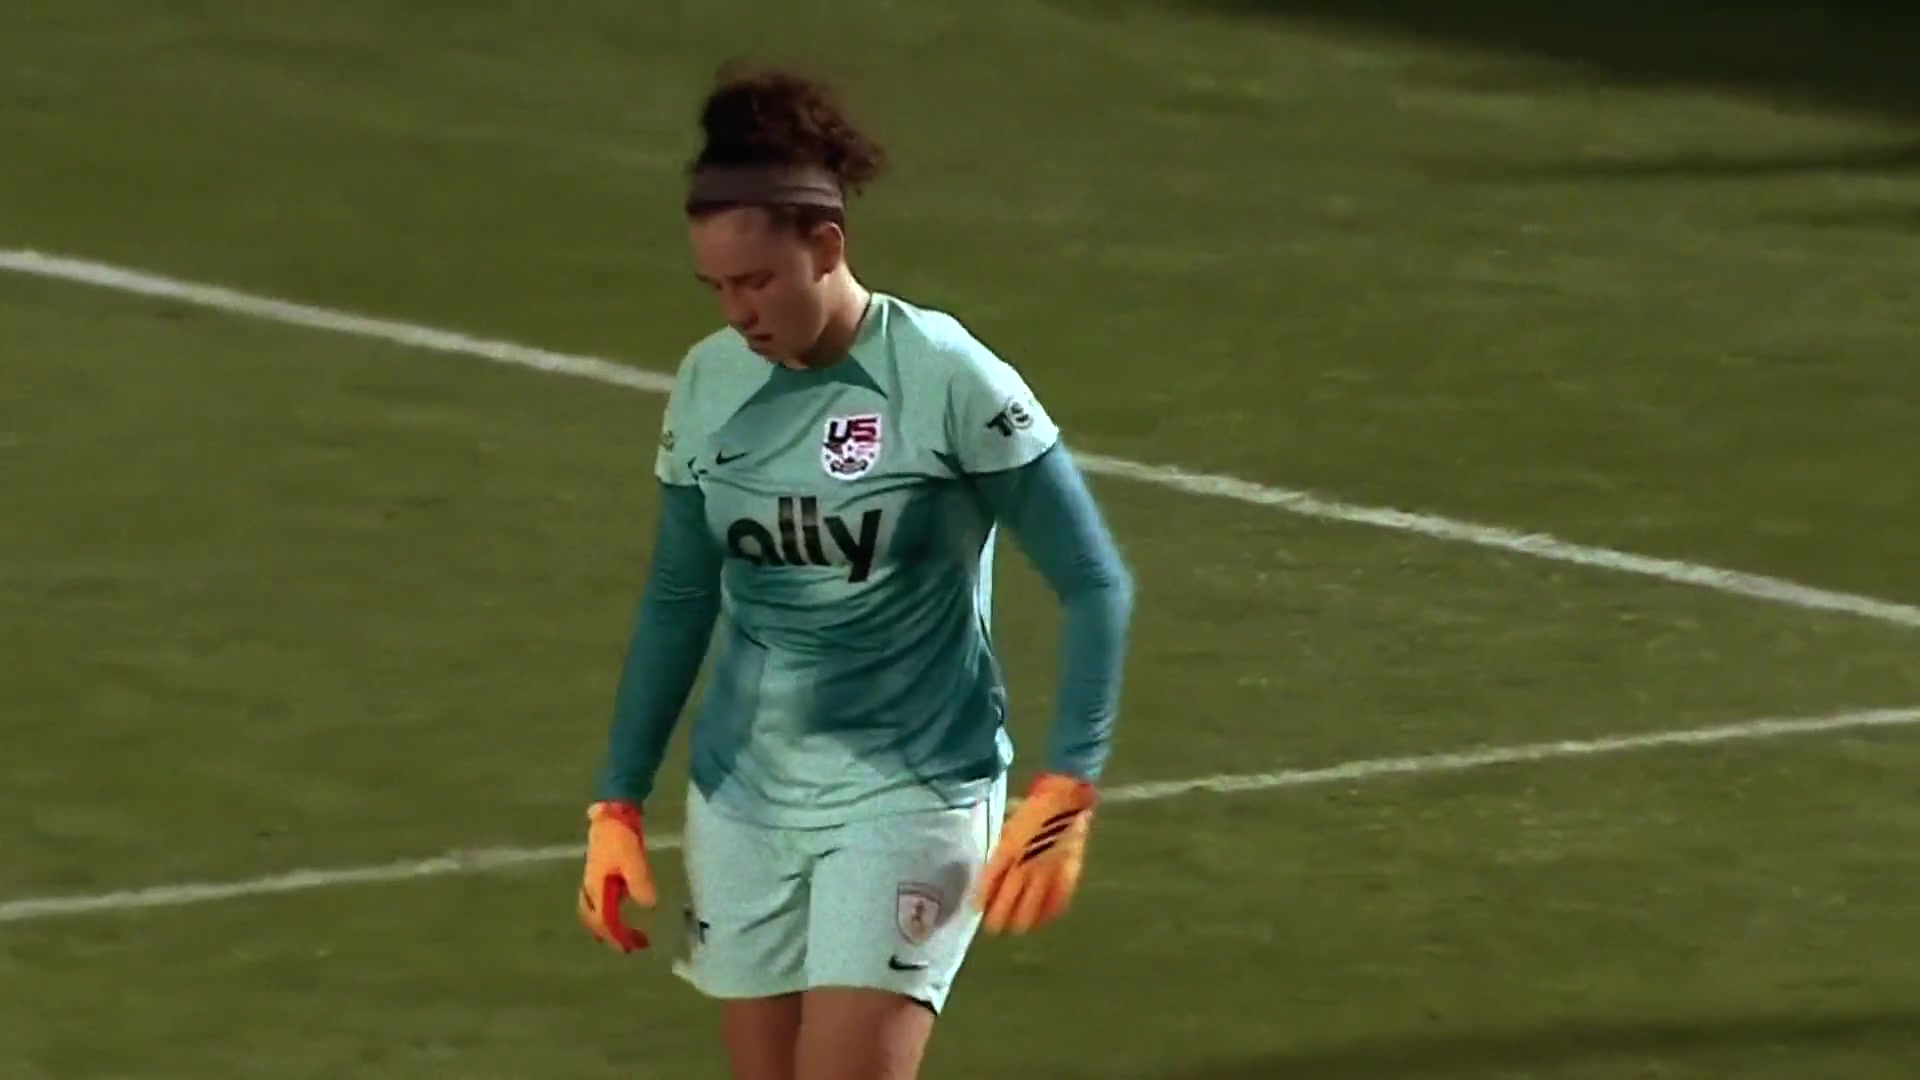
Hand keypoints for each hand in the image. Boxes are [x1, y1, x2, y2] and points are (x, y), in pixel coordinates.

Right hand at [577, 800, 655, 951]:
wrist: (610, 813)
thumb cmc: (620, 836)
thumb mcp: (633, 859)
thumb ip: (640, 883)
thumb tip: (649, 906)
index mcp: (596, 888)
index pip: (605, 921)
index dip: (619, 936)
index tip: (634, 947)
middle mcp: (590, 888)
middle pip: (593, 920)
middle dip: (609, 935)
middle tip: (629, 946)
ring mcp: (592, 880)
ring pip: (592, 911)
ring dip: (605, 925)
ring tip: (623, 934)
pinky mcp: (598, 872)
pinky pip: (597, 901)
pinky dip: (605, 911)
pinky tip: (619, 909)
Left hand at [975, 774, 1097, 933]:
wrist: (1065, 796)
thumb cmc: (1032, 809)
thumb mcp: (1009, 829)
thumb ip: (1001, 854)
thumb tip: (990, 877)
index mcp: (1008, 848)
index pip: (990, 881)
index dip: (982, 898)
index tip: (976, 910)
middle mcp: (1026, 862)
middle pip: (1009, 899)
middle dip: (999, 916)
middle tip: (994, 928)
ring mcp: (1048, 869)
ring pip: (1032, 905)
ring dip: (1022, 920)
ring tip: (1016, 928)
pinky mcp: (1067, 871)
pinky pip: (1058, 899)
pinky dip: (1049, 911)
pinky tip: (1043, 918)